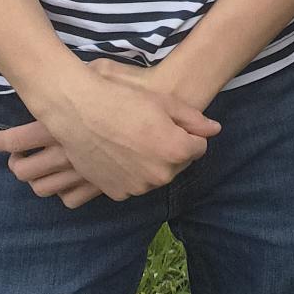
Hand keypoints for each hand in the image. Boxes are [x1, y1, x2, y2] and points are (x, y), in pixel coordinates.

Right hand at [0, 58, 220, 206]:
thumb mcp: (165, 103)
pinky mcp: (116, 193)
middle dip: (172, 149)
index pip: (199, 147)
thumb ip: (194, 120)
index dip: (188, 133)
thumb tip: (214, 130)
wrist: (78, 112)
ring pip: (156, 175)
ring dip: (152, 162)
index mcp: (176, 151)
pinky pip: (134, 184)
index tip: (172, 122)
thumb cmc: (123, 101)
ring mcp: (136, 187)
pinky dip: (132, 173)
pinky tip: (120, 153)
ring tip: (134, 139)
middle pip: (178, 164)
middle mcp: (159, 175)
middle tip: (152, 129)